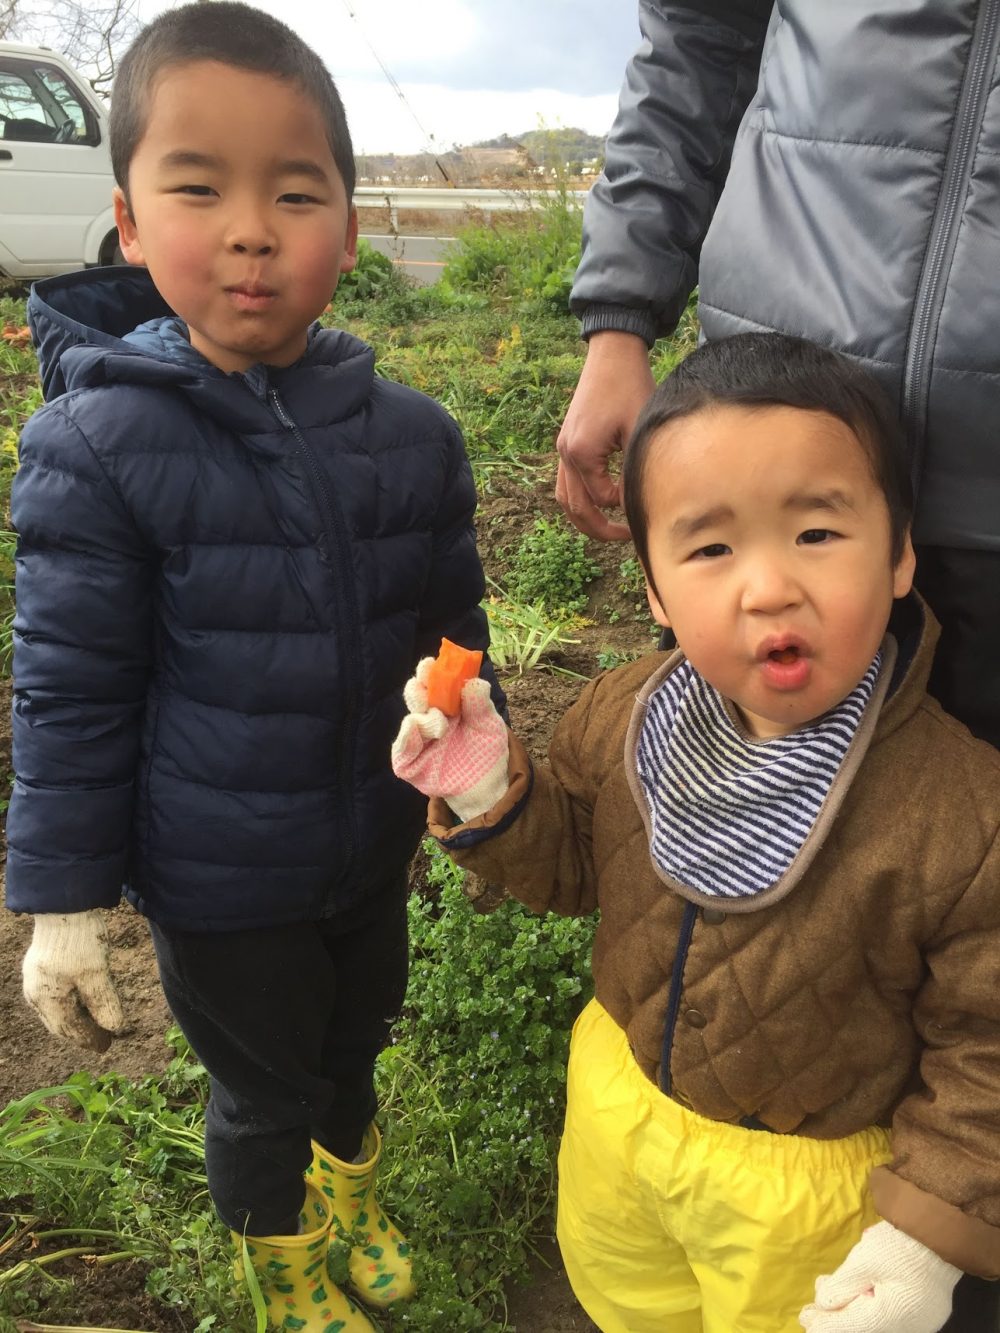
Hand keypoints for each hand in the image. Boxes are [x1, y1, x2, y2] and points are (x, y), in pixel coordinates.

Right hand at [22, 910, 123, 1051]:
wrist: (63, 905)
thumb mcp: (96, 973)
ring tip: (96, 1023)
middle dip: (82, 1032)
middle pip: (60, 1022)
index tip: (107, 1045)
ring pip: (57, 1009)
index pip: (70, 1029)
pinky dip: (71, 1004)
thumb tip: (114, 1028)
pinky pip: (55, 996)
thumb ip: (103, 1002)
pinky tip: (84, 1000)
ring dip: (77, 1018)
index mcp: (46, 998)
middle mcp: (35, 993)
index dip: (89, 1039)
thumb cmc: (78, 940)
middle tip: (103, 1039)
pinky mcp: (40, 967)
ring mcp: (35, 979)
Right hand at [392, 661, 508, 822]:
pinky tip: (417, 731)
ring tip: (441, 724)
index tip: (431, 664)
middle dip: (419, 689)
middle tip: (428, 686)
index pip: (432, 682)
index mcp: (446, 703)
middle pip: (415, 696)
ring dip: (422, 718)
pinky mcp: (411, 764)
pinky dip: (408, 739)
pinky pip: (402, 751)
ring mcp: (418, 740)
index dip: (428, 671)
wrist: (487, 783)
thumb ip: (480, 705)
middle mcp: (428, 717)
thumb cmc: (485, 748)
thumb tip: (475, 681)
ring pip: (410, 721)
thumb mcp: (489, 724)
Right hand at [555, 330, 654, 540]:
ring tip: (610, 528)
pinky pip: (567, 481)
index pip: (602, 499)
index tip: (647, 504)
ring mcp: (562, 447)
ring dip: (585, 518)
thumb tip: (640, 503)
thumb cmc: (631, 386)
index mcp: (581, 453)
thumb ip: (635, 469)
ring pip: (565, 498)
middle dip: (599, 529)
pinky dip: (581, 498)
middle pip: (575, 508)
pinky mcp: (567, 441)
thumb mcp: (640, 430)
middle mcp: (565, 453)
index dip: (625, 507)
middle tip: (627, 538)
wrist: (612, 353)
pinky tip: (603, 501)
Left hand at [799, 1221, 960, 1331]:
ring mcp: (920, 1323)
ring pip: (876, 1323)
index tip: (805, 1318)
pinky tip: (855, 1293)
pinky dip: (869, 1307)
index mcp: (894, 1317)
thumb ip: (842, 1286)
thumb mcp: (864, 1260)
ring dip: (851, 1311)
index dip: (826, 1324)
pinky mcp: (923, 1313)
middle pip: (865, 1327)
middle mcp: (910, 1328)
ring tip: (829, 1293)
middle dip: (837, 1317)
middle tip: (812, 1309)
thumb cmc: (901, 1245)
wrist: (939, 1232)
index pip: (852, 1327)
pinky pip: (890, 1317)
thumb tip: (824, 1305)